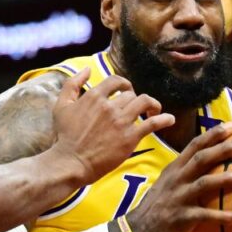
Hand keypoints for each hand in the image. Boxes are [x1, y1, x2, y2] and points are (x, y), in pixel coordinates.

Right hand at [50, 68, 174, 183]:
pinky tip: (169, 119)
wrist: (71, 162)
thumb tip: (86, 70)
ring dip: (152, 105)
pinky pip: (153, 123)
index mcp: (94, 96)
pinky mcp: (130, 137)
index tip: (126, 90)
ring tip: (154, 111)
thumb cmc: (64, 137)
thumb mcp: (61, 106)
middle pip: (130, 94)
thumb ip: (72, 84)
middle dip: (134, 100)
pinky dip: (164, 119)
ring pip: (144, 102)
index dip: (124, 84)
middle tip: (136, 108)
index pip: (116, 81)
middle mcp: (109, 106)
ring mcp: (121, 121)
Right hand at [114, 122, 231, 231]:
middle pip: (201, 158)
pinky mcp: (180, 218)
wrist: (137, 231)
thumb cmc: (159, 207)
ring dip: (227, 179)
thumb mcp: (168, 184)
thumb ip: (186, 174)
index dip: (212, 134)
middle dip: (223, 149)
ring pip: (204, 183)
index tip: (231, 125)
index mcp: (175, 169)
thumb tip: (210, 166)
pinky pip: (205, 216)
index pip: (194, 145)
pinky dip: (223, 216)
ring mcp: (178, 197)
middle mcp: (176, 179)